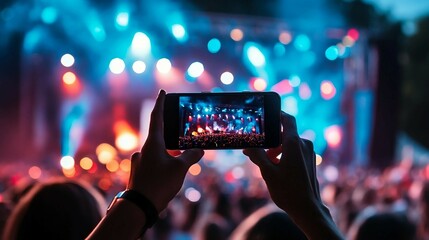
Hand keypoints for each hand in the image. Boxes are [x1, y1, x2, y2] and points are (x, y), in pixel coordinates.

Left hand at [127, 90, 203, 211]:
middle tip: (180, 131)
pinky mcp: (139, 172)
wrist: (139, 206)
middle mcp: (144, 150)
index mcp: (153, 143)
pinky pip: (153, 161)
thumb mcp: (180, 169)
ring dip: (168, 150)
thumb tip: (199, 150)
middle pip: (158, 134)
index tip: (162, 92)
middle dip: (169, 132)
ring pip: (157, 150)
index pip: (157, 118)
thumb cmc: (159, 184)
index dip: (160, 104)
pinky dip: (162, 161)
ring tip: (179, 157)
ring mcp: (140, 161)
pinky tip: (169, 171)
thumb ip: (191, 156)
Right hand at [243, 112, 342, 238]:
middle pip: (285, 134)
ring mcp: (309, 154)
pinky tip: (277, 169)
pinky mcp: (310, 162)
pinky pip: (295, 152)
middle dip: (271, 141)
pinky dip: (285, 156)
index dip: (278, 114)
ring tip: (266, 164)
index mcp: (294, 143)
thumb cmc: (288, 191)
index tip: (267, 113)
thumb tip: (248, 147)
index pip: (287, 119)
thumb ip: (257, 156)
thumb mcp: (267, 172)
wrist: (308, 209)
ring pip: (290, 145)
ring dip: (277, 150)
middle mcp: (304, 145)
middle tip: (258, 151)